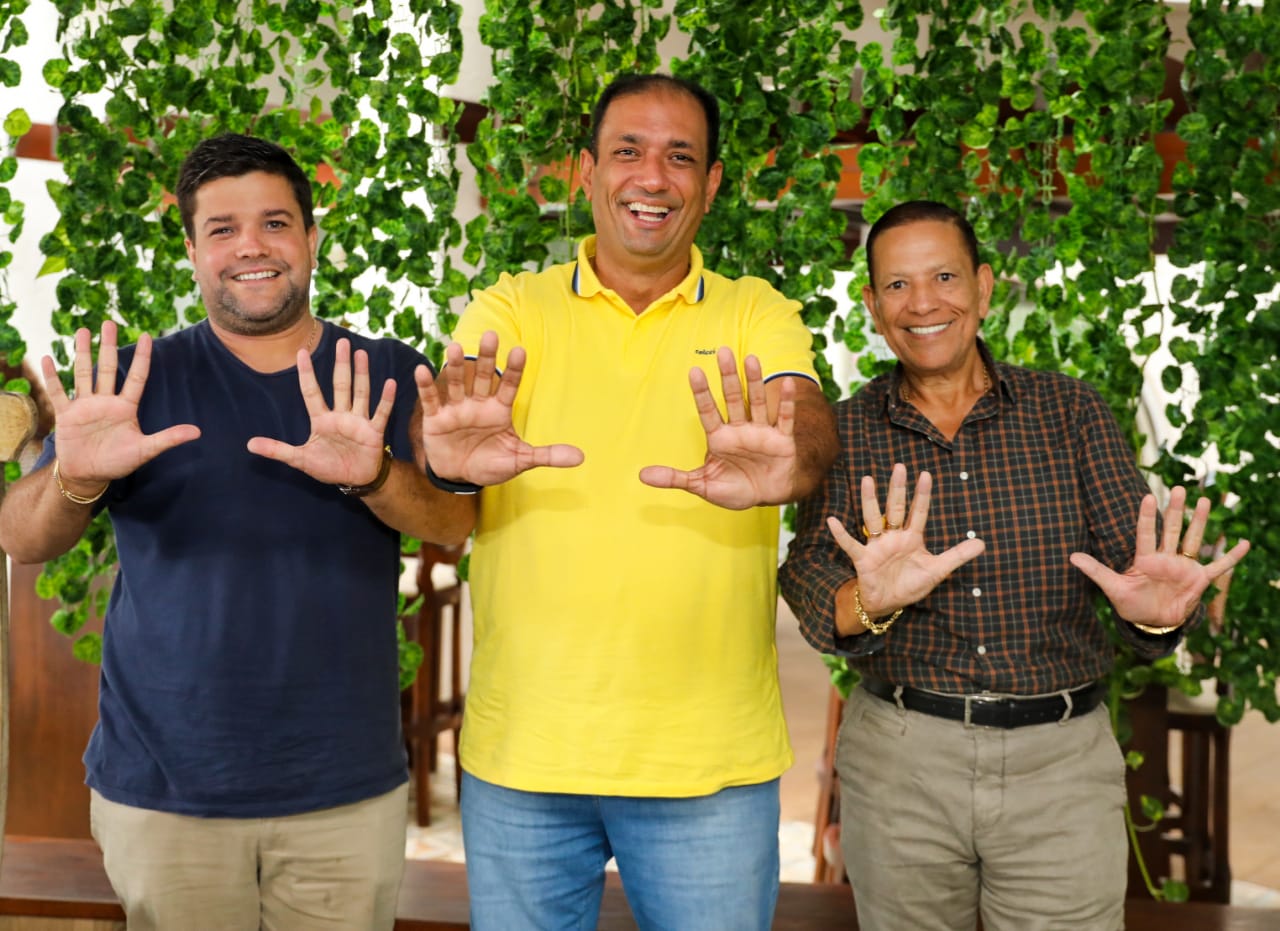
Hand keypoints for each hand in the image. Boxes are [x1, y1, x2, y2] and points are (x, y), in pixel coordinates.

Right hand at [43, 322, 199, 491]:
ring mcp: (85, 406)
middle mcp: (105, 401)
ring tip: (83, 331)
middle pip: (107, 368)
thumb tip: (198, 432)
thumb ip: (168, 438)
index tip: (147, 336)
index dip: (142, 358)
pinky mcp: (66, 414)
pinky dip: (52, 377)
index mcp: (126, 407)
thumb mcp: (145, 450)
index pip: (136, 377)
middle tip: (109, 322)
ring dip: (82, 353)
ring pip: (83, 374)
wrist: (89, 476)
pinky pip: (58, 392)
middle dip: (108, 346)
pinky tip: (46, 359)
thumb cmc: (118, 462)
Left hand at [247, 338, 392, 485]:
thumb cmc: (328, 467)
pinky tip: (390, 382)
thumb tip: (249, 445)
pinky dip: (385, 399)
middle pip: (340, 385)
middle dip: (341, 364)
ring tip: (362, 353)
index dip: (306, 374)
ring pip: (360, 393)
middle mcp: (340, 415)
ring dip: (362, 374)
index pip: (311, 392)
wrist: (355, 480)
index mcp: (321, 419)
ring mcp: (358, 421)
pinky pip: (380, 413)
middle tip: (342, 342)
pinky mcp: (374, 432)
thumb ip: (277, 450)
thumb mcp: (300, 459)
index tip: (300, 352)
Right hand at [416, 331, 583, 485]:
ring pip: (456, 383)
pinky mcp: (436, 419)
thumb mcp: (520, 460)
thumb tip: (581, 457)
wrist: (461, 477)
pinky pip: (432, 400)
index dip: (513, 369)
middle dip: (485, 357)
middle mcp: (478, 404)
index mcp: (499, 410)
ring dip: (454, 366)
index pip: (508, 386)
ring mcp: (456, 409)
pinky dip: (426, 386)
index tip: (519, 350)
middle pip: (482, 377)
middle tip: (490, 335)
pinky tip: (422, 370)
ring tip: (454, 347)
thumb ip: (547, 455)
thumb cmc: (491, 464)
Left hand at [639, 347, 797, 508]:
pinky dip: (786, 402)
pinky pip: (785, 418)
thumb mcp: (702, 485)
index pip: (708, 411)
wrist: (767, 496)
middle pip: (733, 398)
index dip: (701, 393)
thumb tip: (642, 475)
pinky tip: (786, 383)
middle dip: (728, 377)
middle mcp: (739, 429)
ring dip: (755, 381)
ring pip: (757, 402)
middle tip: (723, 352)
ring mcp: (761, 432)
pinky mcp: (782, 440)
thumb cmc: (735, 489)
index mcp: (719, 438)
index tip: (693, 371)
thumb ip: (674, 478)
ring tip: (751, 359)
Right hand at [827, 464, 985, 620]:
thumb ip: (957, 556)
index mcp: (912, 537)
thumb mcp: (937, 570)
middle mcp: (894, 536)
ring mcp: (877, 546)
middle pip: (896, 508)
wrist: (887, 603)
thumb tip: (983, 543)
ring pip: (873, 518)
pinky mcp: (863, 559)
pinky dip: (841, 534)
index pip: (919, 512)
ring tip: (867, 479)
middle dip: (898, 489)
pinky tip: (832, 521)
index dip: (922, 495)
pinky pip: (851, 544)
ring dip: (870, 500)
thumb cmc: (910, 584)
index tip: (926, 474)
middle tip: (899, 466)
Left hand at [1069, 486, 1249, 630]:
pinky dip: (1231, 557)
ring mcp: (1184, 567)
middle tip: (1178, 487)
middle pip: (1172, 530)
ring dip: (1200, 522)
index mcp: (1145, 559)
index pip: (1145, 533)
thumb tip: (1071, 556)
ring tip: (1205, 500)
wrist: (1151, 622)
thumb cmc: (1131, 604)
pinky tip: (1244, 543)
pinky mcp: (1199, 580)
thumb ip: (1096, 571)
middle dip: (1175, 510)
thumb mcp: (1113, 589)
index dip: (1147, 517)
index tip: (1148, 496)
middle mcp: (1165, 558)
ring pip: (1194, 540)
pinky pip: (1218, 567)